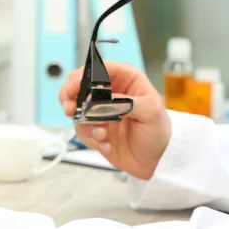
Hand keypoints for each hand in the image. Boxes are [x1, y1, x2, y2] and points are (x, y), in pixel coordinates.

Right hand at [59, 61, 170, 179]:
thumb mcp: (150, 112)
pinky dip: (92, 139)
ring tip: (103, 135)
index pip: (100, 68)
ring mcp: (100, 112)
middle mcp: (110, 93)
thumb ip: (127, 103)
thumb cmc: (158, 131)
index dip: (83, 74)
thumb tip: (101, 102)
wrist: (155, 160)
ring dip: (87, 124)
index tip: (74, 87)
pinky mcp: (94, 129)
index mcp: (126, 80)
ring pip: (77, 110)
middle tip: (70, 109)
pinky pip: (82, 130)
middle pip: (80, 84)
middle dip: (71, 96)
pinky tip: (106, 144)